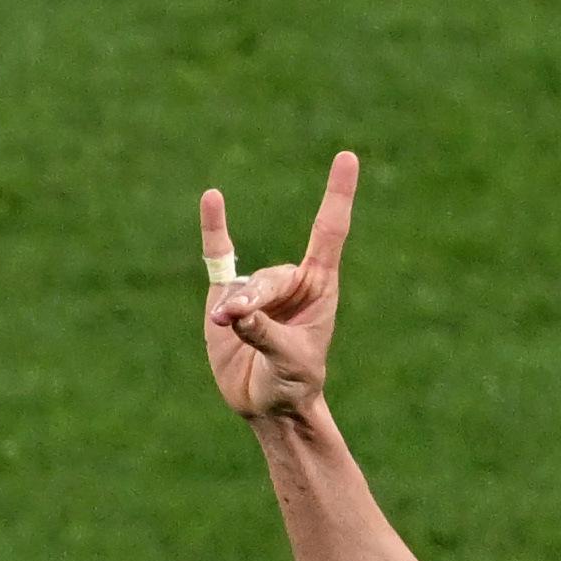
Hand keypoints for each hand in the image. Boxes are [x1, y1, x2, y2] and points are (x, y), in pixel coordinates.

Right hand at [201, 155, 356, 422]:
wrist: (268, 403)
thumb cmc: (293, 383)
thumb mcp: (290, 362)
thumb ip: (265, 334)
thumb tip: (236, 312)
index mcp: (320, 287)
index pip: (330, 232)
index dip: (338, 195)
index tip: (348, 157)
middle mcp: (291, 280)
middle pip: (271, 276)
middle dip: (254, 300)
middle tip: (238, 321)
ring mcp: (258, 286)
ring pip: (244, 286)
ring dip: (236, 307)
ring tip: (228, 326)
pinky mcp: (227, 294)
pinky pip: (220, 255)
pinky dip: (215, 227)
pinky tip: (212, 199)